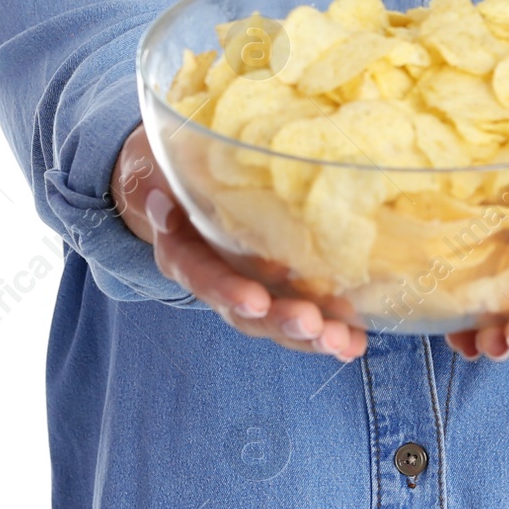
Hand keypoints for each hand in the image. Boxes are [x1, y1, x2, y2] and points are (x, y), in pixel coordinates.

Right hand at [110, 123, 366, 363]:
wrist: (172, 178)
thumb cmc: (170, 167)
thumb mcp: (153, 166)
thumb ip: (155, 184)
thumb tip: (164, 204)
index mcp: (182, 251)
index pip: (201, 276)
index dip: (227, 291)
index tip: (255, 301)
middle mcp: (216, 278)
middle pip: (245, 311)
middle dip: (280, 320)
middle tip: (312, 324)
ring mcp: (249, 284)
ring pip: (276, 318)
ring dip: (311, 334)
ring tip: (342, 341)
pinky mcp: (279, 284)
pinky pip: (302, 311)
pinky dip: (330, 329)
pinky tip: (355, 342)